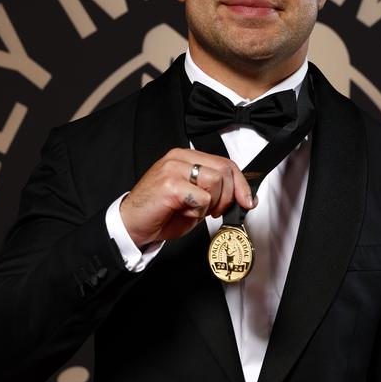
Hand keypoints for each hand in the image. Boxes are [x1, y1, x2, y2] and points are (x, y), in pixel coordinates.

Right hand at [120, 148, 255, 247]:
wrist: (132, 224)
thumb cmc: (161, 213)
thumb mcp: (195, 199)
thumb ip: (216, 193)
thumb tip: (244, 198)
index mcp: (186, 157)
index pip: (225, 163)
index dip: (241, 184)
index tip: (247, 201)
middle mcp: (179, 158)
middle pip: (224, 170)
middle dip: (228, 197)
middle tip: (214, 212)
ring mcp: (173, 169)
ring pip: (215, 181)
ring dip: (211, 204)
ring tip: (194, 211)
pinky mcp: (170, 184)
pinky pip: (201, 197)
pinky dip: (198, 211)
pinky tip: (183, 213)